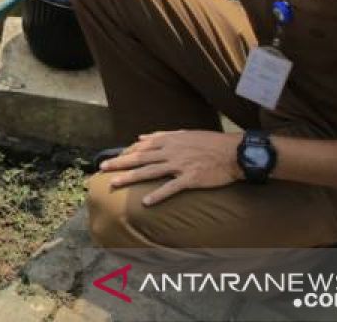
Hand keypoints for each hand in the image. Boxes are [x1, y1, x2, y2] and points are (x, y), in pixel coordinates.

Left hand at [101, 130, 241, 205]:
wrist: (234, 152)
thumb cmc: (210, 142)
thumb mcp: (184, 133)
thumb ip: (162, 135)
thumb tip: (141, 137)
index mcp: (169, 140)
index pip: (141, 148)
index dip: (124, 154)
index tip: (110, 160)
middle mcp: (171, 151)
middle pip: (140, 158)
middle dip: (119, 164)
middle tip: (102, 169)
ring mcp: (180, 165)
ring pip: (150, 172)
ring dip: (130, 178)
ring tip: (114, 184)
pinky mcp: (191, 178)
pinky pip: (171, 187)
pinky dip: (158, 194)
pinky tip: (145, 202)